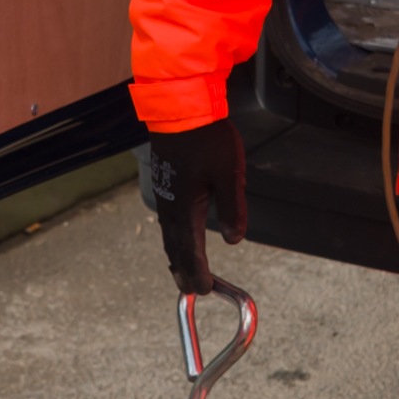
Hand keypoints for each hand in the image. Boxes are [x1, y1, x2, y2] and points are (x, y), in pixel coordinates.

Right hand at [146, 115, 245, 291]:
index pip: (192, 250)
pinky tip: (175, 236)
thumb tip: (234, 239)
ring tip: (180, 271)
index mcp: (186, 208)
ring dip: (175, 256)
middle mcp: (171, 206)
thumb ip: (232, 208)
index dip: (199, 272)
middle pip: (175, 247)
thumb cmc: (205, 138)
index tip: (205, 289)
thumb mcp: (228, 174)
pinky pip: (166, 220)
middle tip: (190, 290)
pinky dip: (171, 237)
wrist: (180, 108)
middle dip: (184, 270)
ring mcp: (165, 195)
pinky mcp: (165, 183)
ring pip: (169, 235)